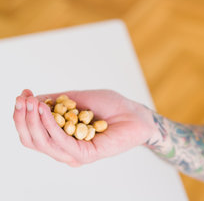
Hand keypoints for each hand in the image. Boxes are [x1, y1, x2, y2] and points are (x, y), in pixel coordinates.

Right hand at [13, 89, 155, 166]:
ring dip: (34, 120)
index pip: (32, 133)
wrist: (136, 113)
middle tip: (22, 99)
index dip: (22, 115)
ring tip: (32, 102)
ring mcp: (74, 154)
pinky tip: (45, 111)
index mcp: (61, 139)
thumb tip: (31, 98)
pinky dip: (50, 125)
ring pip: (43, 142)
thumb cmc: (111, 106)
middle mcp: (65, 150)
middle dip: (23, 118)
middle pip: (32, 140)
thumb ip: (56, 101)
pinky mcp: (86, 155)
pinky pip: (61, 142)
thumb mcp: (78, 98)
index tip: (21, 95)